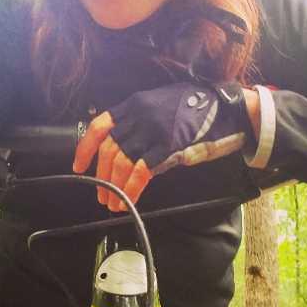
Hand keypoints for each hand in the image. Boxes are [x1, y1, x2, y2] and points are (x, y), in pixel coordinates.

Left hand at [73, 81, 251, 210]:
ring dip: (114, 186)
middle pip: (109, 148)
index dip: (85, 148)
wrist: (227, 110)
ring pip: (121, 161)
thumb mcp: (162, 106)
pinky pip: (142, 170)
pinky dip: (132, 188)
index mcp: (135, 104)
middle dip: (101, 175)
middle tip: (102, 194)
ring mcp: (154, 130)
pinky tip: (129, 200)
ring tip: (114, 202)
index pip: (100, 126)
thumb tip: (126, 152)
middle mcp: (140, 115)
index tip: (79, 166)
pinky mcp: (169, 146)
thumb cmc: (197, 110)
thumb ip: (142, 124)